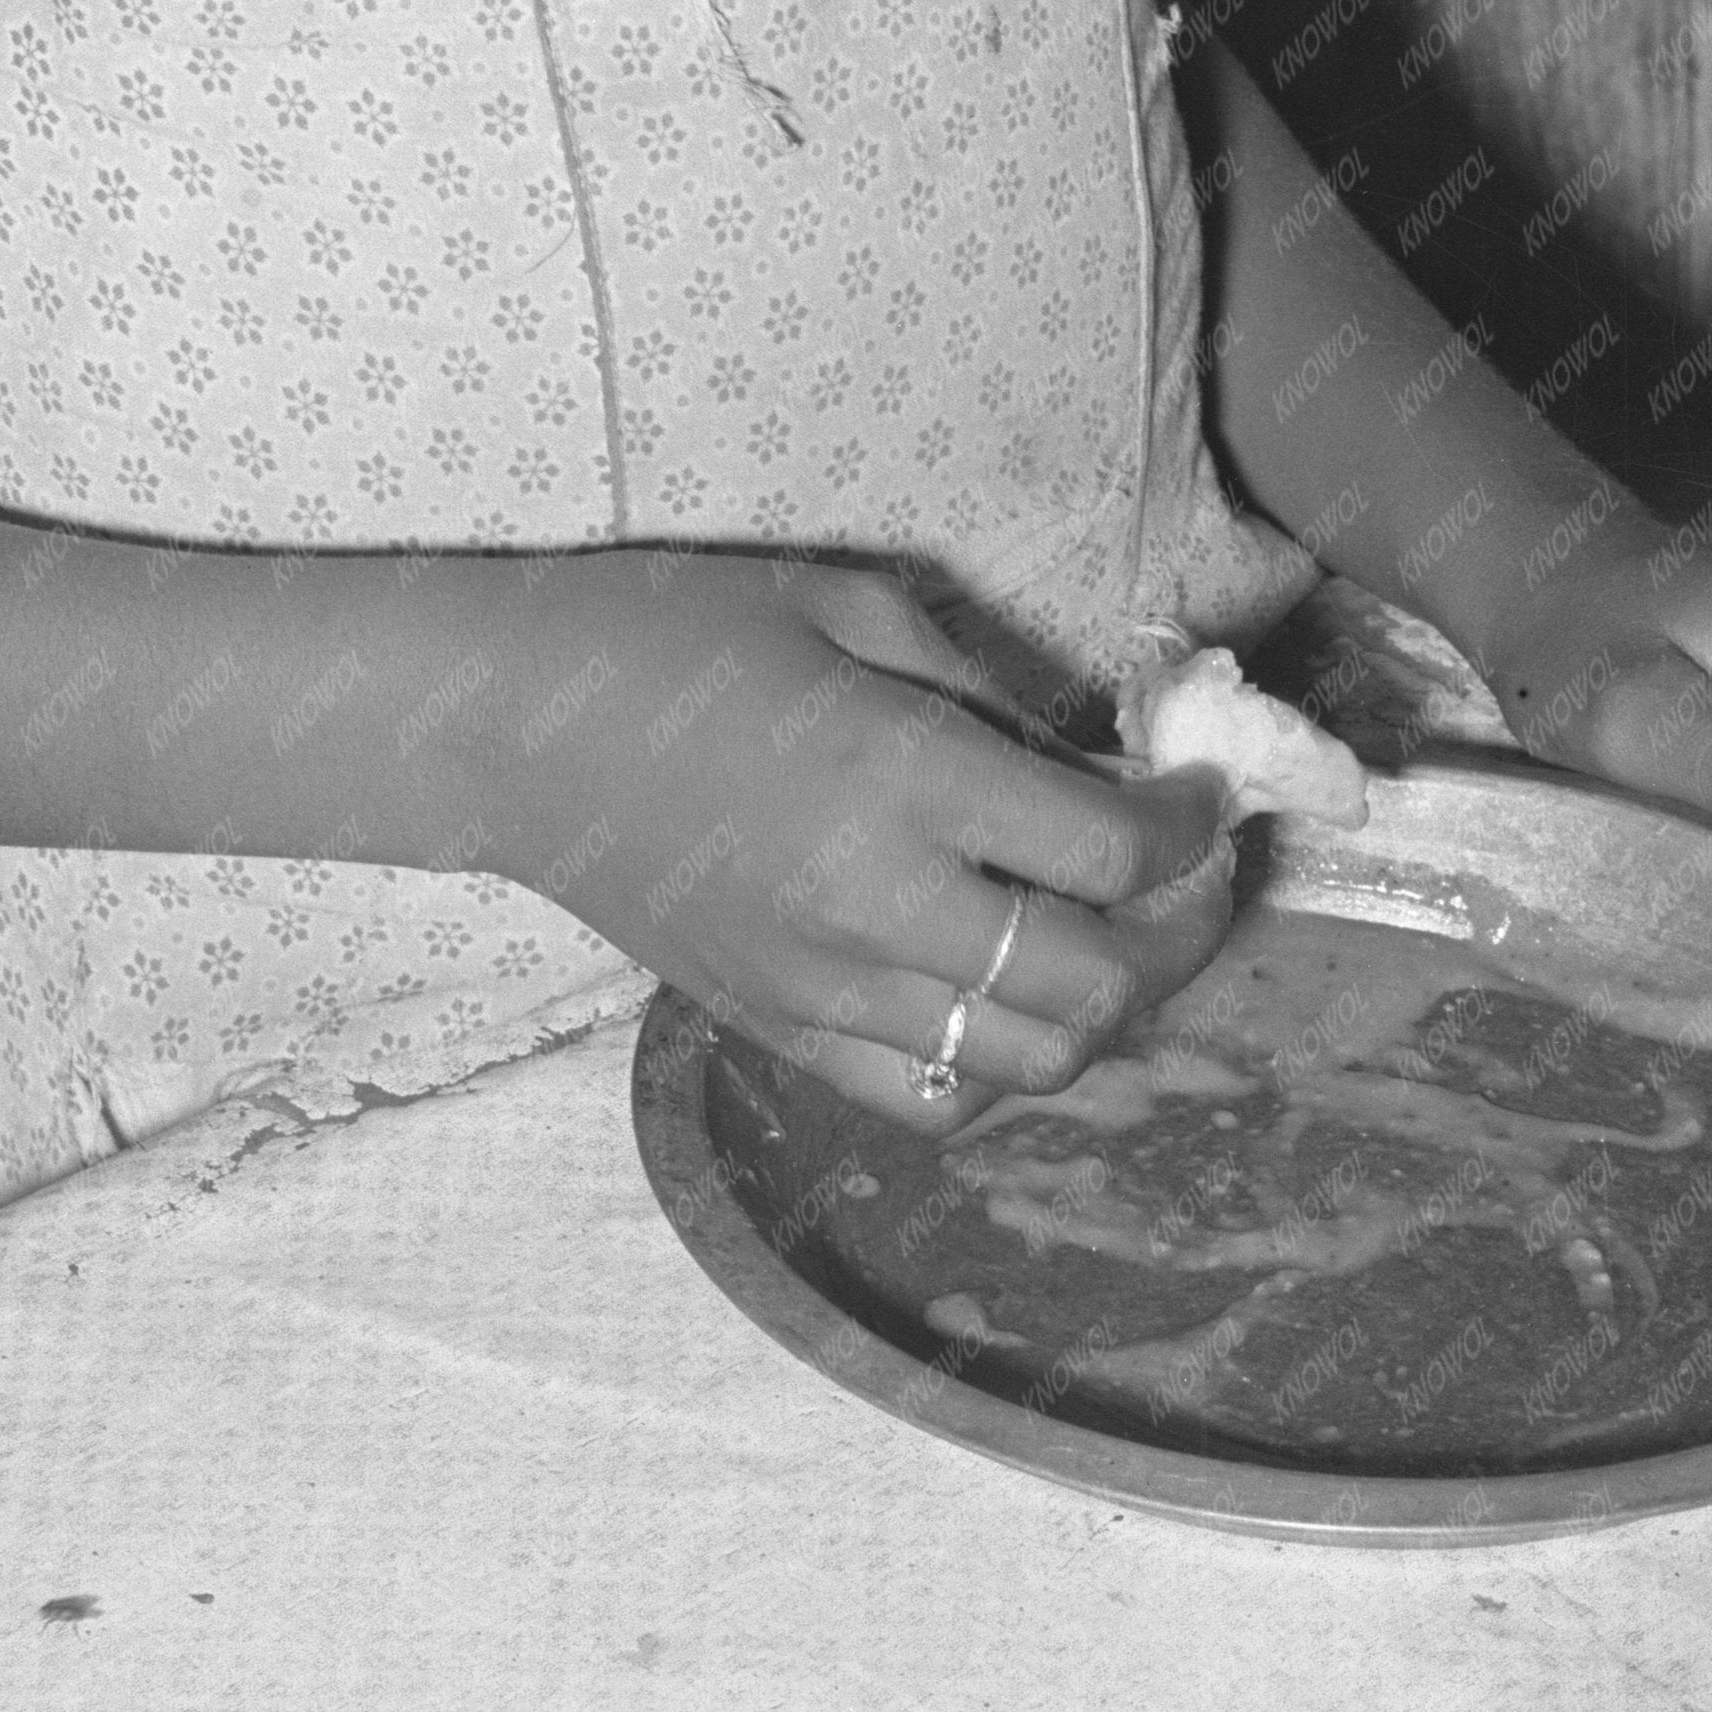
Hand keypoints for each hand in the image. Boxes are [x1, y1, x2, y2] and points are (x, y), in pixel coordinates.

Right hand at [514, 552, 1232, 1134]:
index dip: (1187, 830)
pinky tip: (1002, 997)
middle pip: (1094, 983)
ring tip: (1107, 940)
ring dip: (1100, 1008)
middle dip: (1174, 933)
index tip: (1201, 796)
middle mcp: (876, 904)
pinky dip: (999, 1064)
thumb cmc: (679, 633)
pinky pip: (930, 1100)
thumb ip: (988, 696)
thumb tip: (1097, 769)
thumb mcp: (854, 610)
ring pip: (1029, 1063)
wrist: (510, 730)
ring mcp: (823, 989)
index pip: (1107, 853)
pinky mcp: (774, 1033)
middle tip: (1183, 879)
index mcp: (902, 778)